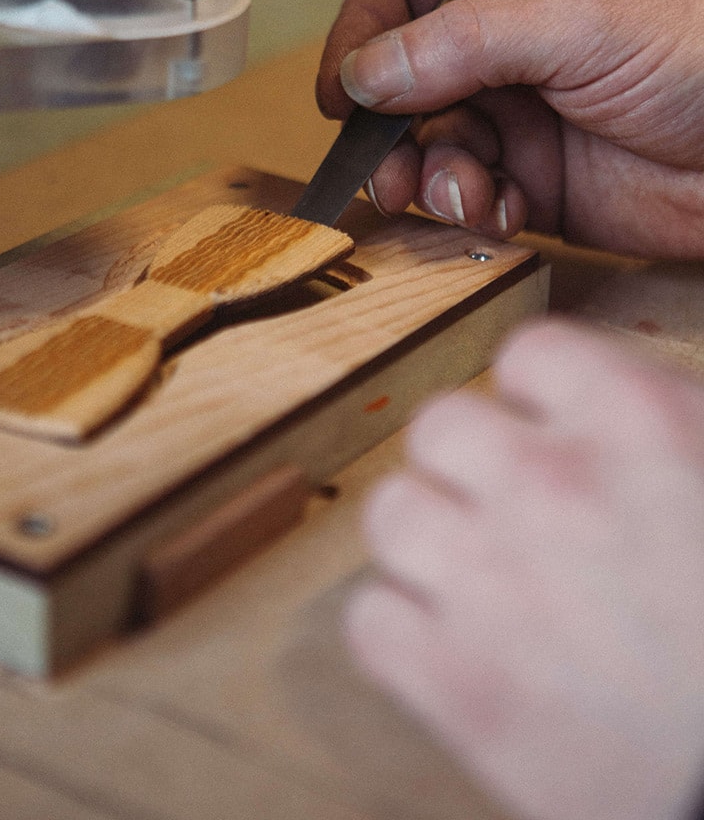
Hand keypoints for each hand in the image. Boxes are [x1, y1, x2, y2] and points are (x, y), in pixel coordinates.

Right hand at [316, 0, 703, 256]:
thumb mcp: (585, 27)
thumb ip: (469, 42)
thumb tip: (368, 71)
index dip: (364, 34)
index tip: (346, 93)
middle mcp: (509, 50)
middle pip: (404, 81)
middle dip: (388, 130)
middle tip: (388, 174)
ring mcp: (522, 120)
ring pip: (430, 147)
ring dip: (430, 178)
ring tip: (461, 197)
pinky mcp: (539, 186)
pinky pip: (471, 199)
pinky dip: (471, 212)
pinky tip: (503, 215)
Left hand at [344, 318, 703, 819]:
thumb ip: (667, 428)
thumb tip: (615, 411)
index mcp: (641, 423)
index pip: (529, 354)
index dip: (536, 395)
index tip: (545, 428)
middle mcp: (553, 484)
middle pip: (440, 426)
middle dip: (469, 464)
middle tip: (505, 506)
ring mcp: (494, 583)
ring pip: (392, 513)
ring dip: (427, 540)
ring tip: (475, 576)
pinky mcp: (459, 686)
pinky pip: (372, 619)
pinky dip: (404, 633)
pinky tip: (455, 647)